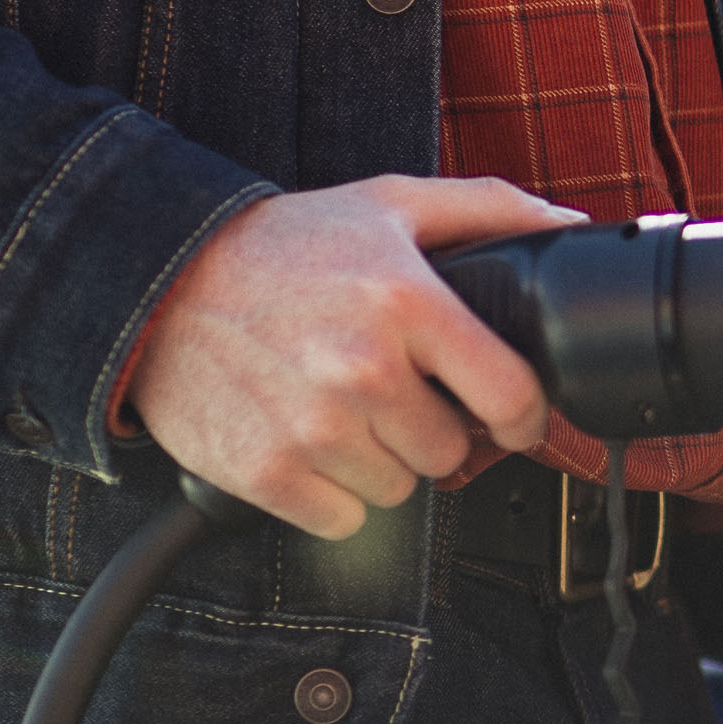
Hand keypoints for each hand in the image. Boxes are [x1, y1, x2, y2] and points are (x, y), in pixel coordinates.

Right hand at [127, 174, 579, 539]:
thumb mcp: (389, 204)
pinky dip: (331, 493)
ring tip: (342, 409)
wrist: (156, 283)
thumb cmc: (282, 246)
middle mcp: (364, 370)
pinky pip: (344, 519)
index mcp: (406, 302)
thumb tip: (565, 223)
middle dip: (432, 429)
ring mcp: (313, 427)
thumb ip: (487, 209)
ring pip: (400, 491)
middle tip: (392, 393)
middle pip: (453, 453)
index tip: (510, 416)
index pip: (510, 396)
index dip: (521, 414)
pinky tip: (308, 441)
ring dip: (381, 461)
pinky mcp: (266, 472)